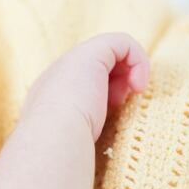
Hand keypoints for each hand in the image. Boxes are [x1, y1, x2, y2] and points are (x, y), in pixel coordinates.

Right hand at [22, 32, 150, 141]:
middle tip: (118, 104)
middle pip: (97, 65)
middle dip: (116, 82)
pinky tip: (137, 85)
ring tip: (128, 93)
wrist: (52, 137)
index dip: (104, 92)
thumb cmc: (63, 146)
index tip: (111, 111)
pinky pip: (124, 42)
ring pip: (111, 52)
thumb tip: (95, 126)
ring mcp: (71, 60)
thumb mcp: (71, 135)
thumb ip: (81, 125)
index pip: (82, 82)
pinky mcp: (91, 52)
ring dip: (128, 72)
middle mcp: (58, 73)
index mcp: (49, 93)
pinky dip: (138, 60)